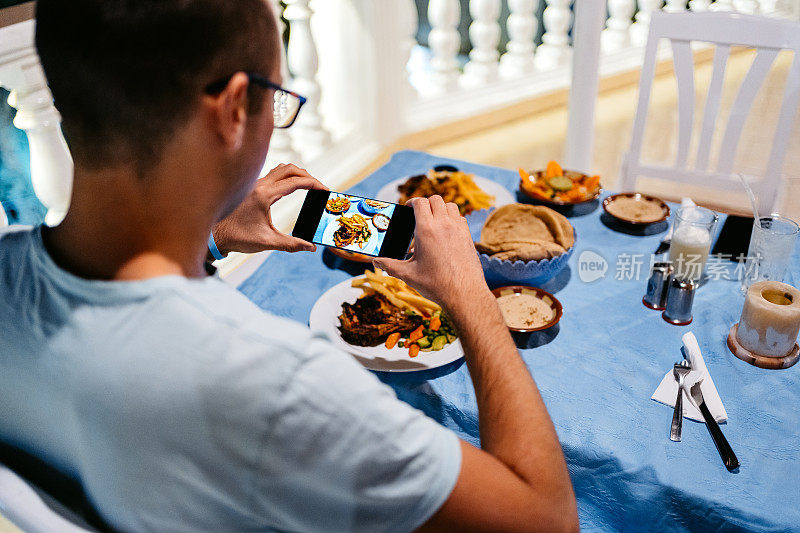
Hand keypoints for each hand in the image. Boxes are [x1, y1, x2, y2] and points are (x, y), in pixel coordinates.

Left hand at [212, 164, 327, 254]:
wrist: (214, 235)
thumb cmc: (237, 237)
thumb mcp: (267, 242)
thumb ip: (291, 244)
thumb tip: (310, 247)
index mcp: (264, 195)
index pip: (295, 182)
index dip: (314, 184)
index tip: (325, 190)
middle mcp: (258, 185)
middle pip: (290, 169)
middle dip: (308, 176)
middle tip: (319, 187)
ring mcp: (254, 184)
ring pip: (280, 169)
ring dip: (296, 173)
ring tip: (308, 185)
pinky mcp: (251, 187)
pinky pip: (272, 174)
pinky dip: (285, 176)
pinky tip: (289, 187)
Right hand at [372, 196, 488, 312]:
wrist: (464, 294)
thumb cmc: (436, 284)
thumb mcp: (408, 275)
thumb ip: (389, 265)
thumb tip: (375, 262)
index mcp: (426, 230)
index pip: (420, 202)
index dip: (412, 202)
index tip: (408, 208)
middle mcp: (444, 225)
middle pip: (436, 200)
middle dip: (426, 204)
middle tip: (419, 214)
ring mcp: (458, 229)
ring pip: (450, 206)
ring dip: (441, 208)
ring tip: (434, 220)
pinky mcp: (468, 236)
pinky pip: (461, 217)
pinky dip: (453, 218)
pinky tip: (447, 231)